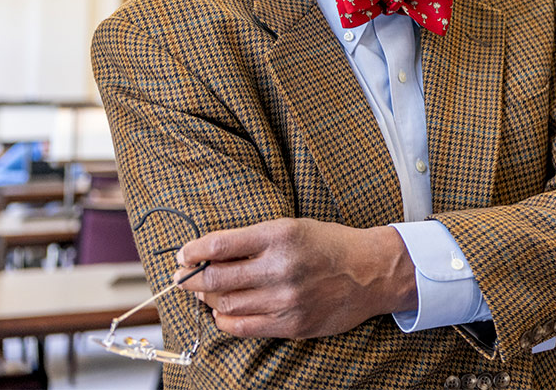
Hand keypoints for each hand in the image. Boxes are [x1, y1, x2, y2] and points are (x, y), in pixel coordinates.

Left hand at [175, 218, 417, 338]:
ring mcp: (287, 299)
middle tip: (183, 277)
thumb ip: (254, 241)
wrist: (372, 271)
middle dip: (192, 279)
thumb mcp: (293, 228)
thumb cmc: (330, 246)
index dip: (193, 251)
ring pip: (227, 304)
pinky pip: (244, 327)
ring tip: (207, 293)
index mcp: (281, 235)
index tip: (183, 254)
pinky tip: (225, 311)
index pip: (220, 245)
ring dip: (209, 299)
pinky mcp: (293, 324)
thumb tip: (209, 254)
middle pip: (216, 278)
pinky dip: (226, 320)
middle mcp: (282, 268)